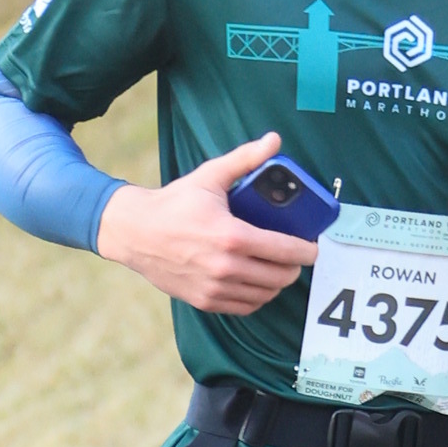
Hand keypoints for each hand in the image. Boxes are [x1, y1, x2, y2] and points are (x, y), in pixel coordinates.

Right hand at [97, 131, 322, 314]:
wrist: (134, 232)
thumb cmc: (174, 203)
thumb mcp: (210, 177)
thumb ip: (245, 159)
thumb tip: (273, 140)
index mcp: (231, 236)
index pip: (284, 251)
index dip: (306, 251)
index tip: (312, 247)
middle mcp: (225, 267)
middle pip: (279, 277)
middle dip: (294, 267)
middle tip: (295, 257)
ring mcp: (214, 287)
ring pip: (264, 294)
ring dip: (276, 284)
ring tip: (277, 269)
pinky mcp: (204, 300)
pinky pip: (244, 306)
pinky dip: (256, 297)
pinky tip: (257, 283)